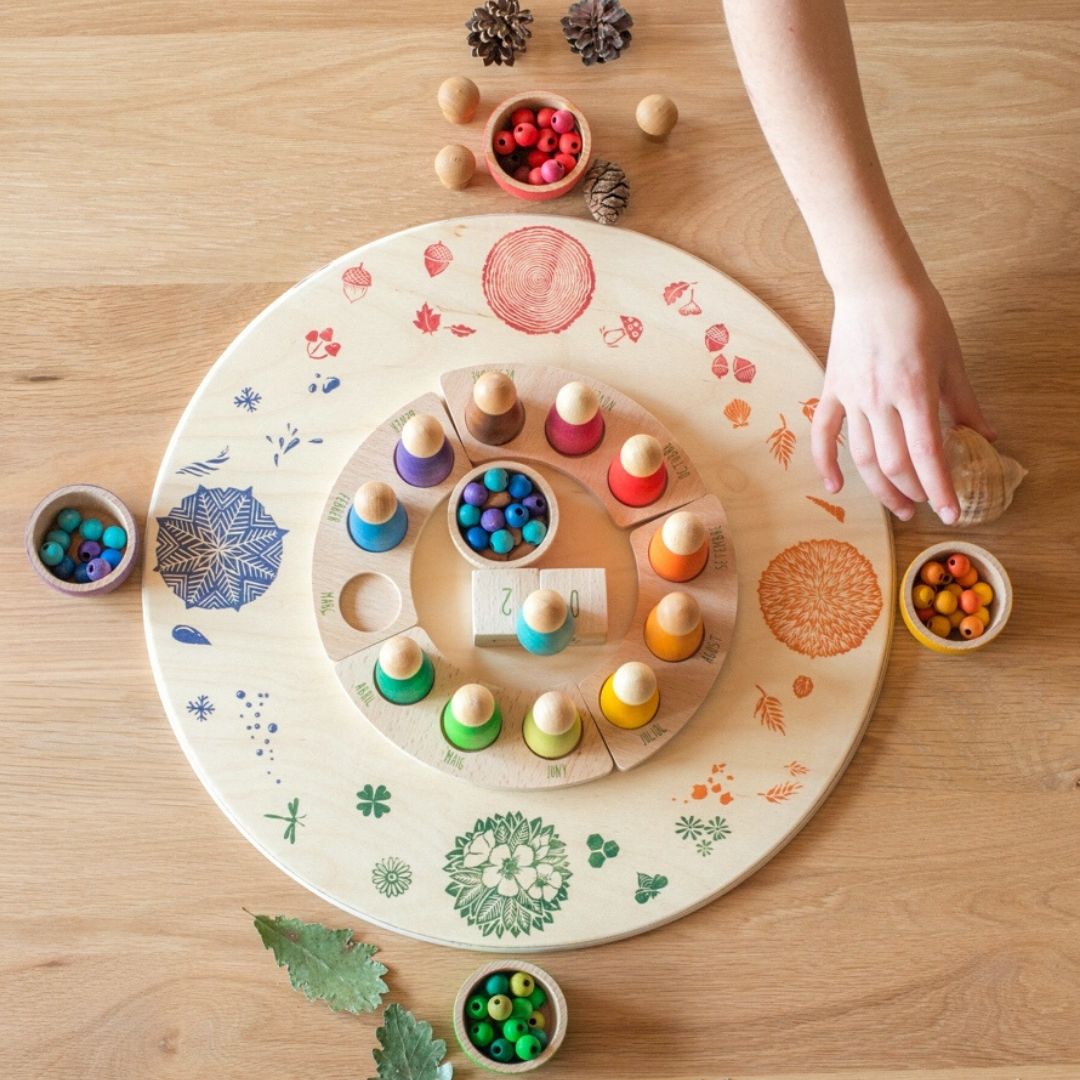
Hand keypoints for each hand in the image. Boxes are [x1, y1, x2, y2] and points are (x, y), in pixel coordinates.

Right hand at [811, 275, 995, 522]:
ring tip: (898, 504)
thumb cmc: (917, 313)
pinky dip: (826, 463)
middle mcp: (880, 399)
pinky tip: (836, 485)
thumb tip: (986, 436)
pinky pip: (824, 434)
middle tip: (925, 506)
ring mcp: (852, 397)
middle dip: (911, 492)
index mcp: (914, 390)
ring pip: (863, 456)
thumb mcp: (951, 357)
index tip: (950, 512)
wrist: (873, 284)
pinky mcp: (832, 391)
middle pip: (893, 463)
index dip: (939, 488)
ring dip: (880, 487)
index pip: (927, 453)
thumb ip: (964, 401)